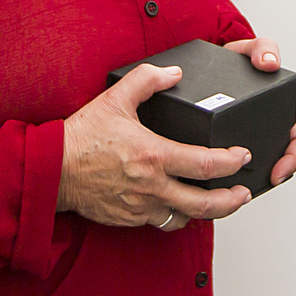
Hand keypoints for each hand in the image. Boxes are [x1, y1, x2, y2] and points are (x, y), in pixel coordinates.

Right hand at [58, 65, 258, 228]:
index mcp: (154, 155)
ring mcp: (141, 207)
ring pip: (185, 218)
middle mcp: (152, 186)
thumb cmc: (81, 136)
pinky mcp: (129, 219)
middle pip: (206, 204)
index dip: (232, 162)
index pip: (207, 165)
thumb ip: (147, 80)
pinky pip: (161, 222)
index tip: (243, 157)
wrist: (51, 169)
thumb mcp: (115, 97)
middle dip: (232, 200)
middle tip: (244, 192)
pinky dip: (176, 216)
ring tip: (218, 203)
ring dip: (206, 213)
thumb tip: (174, 73)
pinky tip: (181, 206)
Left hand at [220, 37, 295, 183]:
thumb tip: (270, 64)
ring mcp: (248, 138)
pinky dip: (232, 177)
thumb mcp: (250, 50)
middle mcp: (268, 128)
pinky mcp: (226, 144)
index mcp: (280, 112)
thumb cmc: (234, 61)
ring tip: (242, 187)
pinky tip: (220, 183)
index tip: (279, 171)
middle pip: (283, 160)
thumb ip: (263, 49)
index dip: (294, 159)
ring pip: (259, 168)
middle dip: (279, 173)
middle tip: (267, 181)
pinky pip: (234, 167)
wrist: (205, 64)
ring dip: (256, 179)